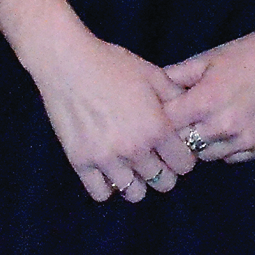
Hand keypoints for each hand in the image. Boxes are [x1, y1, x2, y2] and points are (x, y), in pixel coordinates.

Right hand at [32, 36, 197, 202]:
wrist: (66, 61)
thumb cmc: (110, 63)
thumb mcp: (151, 74)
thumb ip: (175, 97)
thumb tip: (189, 112)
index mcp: (157, 128)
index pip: (184, 165)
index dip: (181, 157)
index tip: (170, 149)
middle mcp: (135, 149)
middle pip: (163, 182)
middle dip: (161, 171)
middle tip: (150, 157)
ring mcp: (106, 158)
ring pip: (135, 193)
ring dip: (136, 182)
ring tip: (127, 166)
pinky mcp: (80, 160)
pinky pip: (101, 193)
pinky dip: (106, 185)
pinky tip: (105, 169)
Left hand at [164, 31, 254, 163]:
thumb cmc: (244, 56)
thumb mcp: (203, 60)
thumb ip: (174, 76)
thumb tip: (151, 87)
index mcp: (205, 102)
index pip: (167, 126)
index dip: (160, 120)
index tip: (161, 115)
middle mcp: (225, 126)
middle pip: (185, 145)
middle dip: (179, 135)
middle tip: (184, 121)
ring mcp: (247, 140)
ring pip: (209, 156)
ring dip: (203, 143)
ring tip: (207, 124)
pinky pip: (234, 158)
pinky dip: (227, 148)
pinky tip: (229, 130)